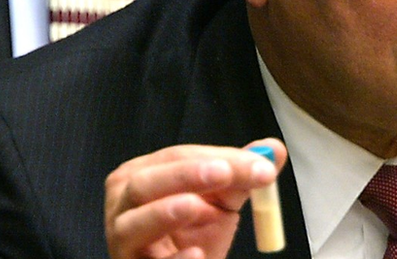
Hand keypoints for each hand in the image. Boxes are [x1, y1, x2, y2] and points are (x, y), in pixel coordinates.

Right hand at [104, 138, 286, 258]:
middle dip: (185, 176)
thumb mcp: (221, 199)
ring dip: (165, 213)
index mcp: (142, 175)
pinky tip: (196, 254)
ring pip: (132, 224)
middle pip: (145, 183)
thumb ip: (243, 174)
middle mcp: (122, 205)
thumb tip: (274, 149)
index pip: (177, 157)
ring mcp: (122, 241)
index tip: (259, 165)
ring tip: (199, 207)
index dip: (218, 157)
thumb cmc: (193, 232)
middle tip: (224, 173)